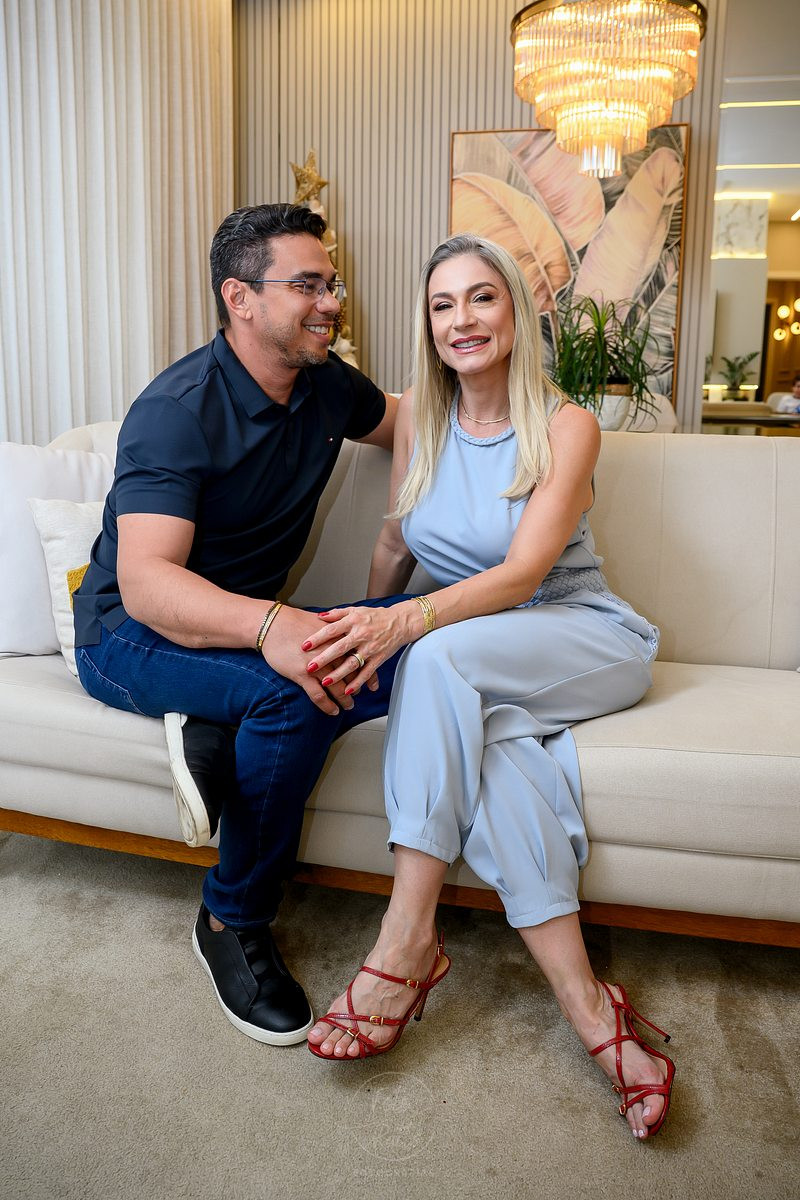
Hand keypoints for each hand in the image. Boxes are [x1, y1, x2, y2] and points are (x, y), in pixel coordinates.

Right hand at [260, 605, 357, 715]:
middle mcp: (331, 654)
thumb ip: (335, 631)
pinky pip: (319, 695)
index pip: (359, 659)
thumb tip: (343, 634)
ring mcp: (318, 666)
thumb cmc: (294, 622)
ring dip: (345, 699)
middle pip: (352, 675)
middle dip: (358, 687)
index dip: (368, 672)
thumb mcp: (321, 623)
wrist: (273, 624)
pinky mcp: (303, 674)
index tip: (372, 682)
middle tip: (360, 695)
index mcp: (338, 640)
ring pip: (338, 688)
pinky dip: (328, 705)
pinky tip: (332, 711)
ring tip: (348, 706)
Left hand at [301, 602, 420, 694]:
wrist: (400, 622)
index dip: (317, 638)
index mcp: (353, 621)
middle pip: (340, 648)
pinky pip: (367, 672)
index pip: (332, 630)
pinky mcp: (379, 659)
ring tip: (325, 682)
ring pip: (352, 663)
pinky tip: (347, 691)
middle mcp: (361, 634)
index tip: (304, 646)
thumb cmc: (375, 616)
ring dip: (338, 674)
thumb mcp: (356, 610)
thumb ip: (337, 614)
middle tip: (310, 667)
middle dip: (324, 659)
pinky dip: (358, 682)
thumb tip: (319, 616)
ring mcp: (371, 648)